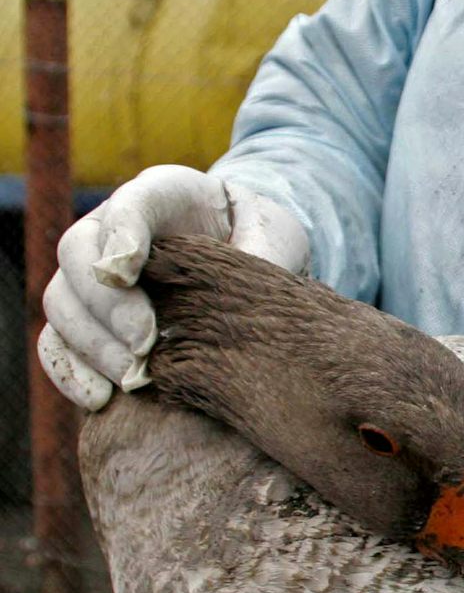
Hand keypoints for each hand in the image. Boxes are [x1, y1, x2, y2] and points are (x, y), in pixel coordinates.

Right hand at [38, 165, 308, 408]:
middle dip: (106, 304)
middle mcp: (111, 230)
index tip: (124, 271)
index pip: (128, 204)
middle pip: (77, 255)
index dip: (119, 235)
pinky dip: (71, 371)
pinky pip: (58, 344)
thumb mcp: (275, 234)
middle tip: (143, 344)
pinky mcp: (88, 320)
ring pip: (62, 303)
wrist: (251, 257)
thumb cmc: (262, 238)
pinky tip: (98, 398)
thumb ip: (264, 253)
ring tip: (131, 376)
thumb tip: (252, 287)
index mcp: (161, 194)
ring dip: (90, 343)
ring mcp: (91, 275)